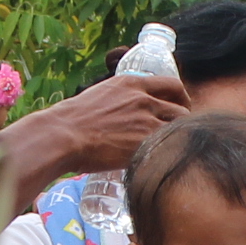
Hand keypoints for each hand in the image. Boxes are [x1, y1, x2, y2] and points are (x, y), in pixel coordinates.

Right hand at [38, 73, 186, 177]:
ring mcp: (146, 121)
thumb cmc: (71, 120)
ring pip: (179, 128)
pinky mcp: (144, 143)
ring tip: (170, 149)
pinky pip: (168, 147)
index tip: (180, 108)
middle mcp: (143, 99)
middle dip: (182, 122)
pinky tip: (162, 161)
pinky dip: (168, 153)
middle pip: (181, 108)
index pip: (172, 85)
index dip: (181, 98)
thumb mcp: (100, 96)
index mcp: (131, 83)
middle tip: (176, 134)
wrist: (63, 135)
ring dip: (177, 138)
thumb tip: (123, 114)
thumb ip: (119, 101)